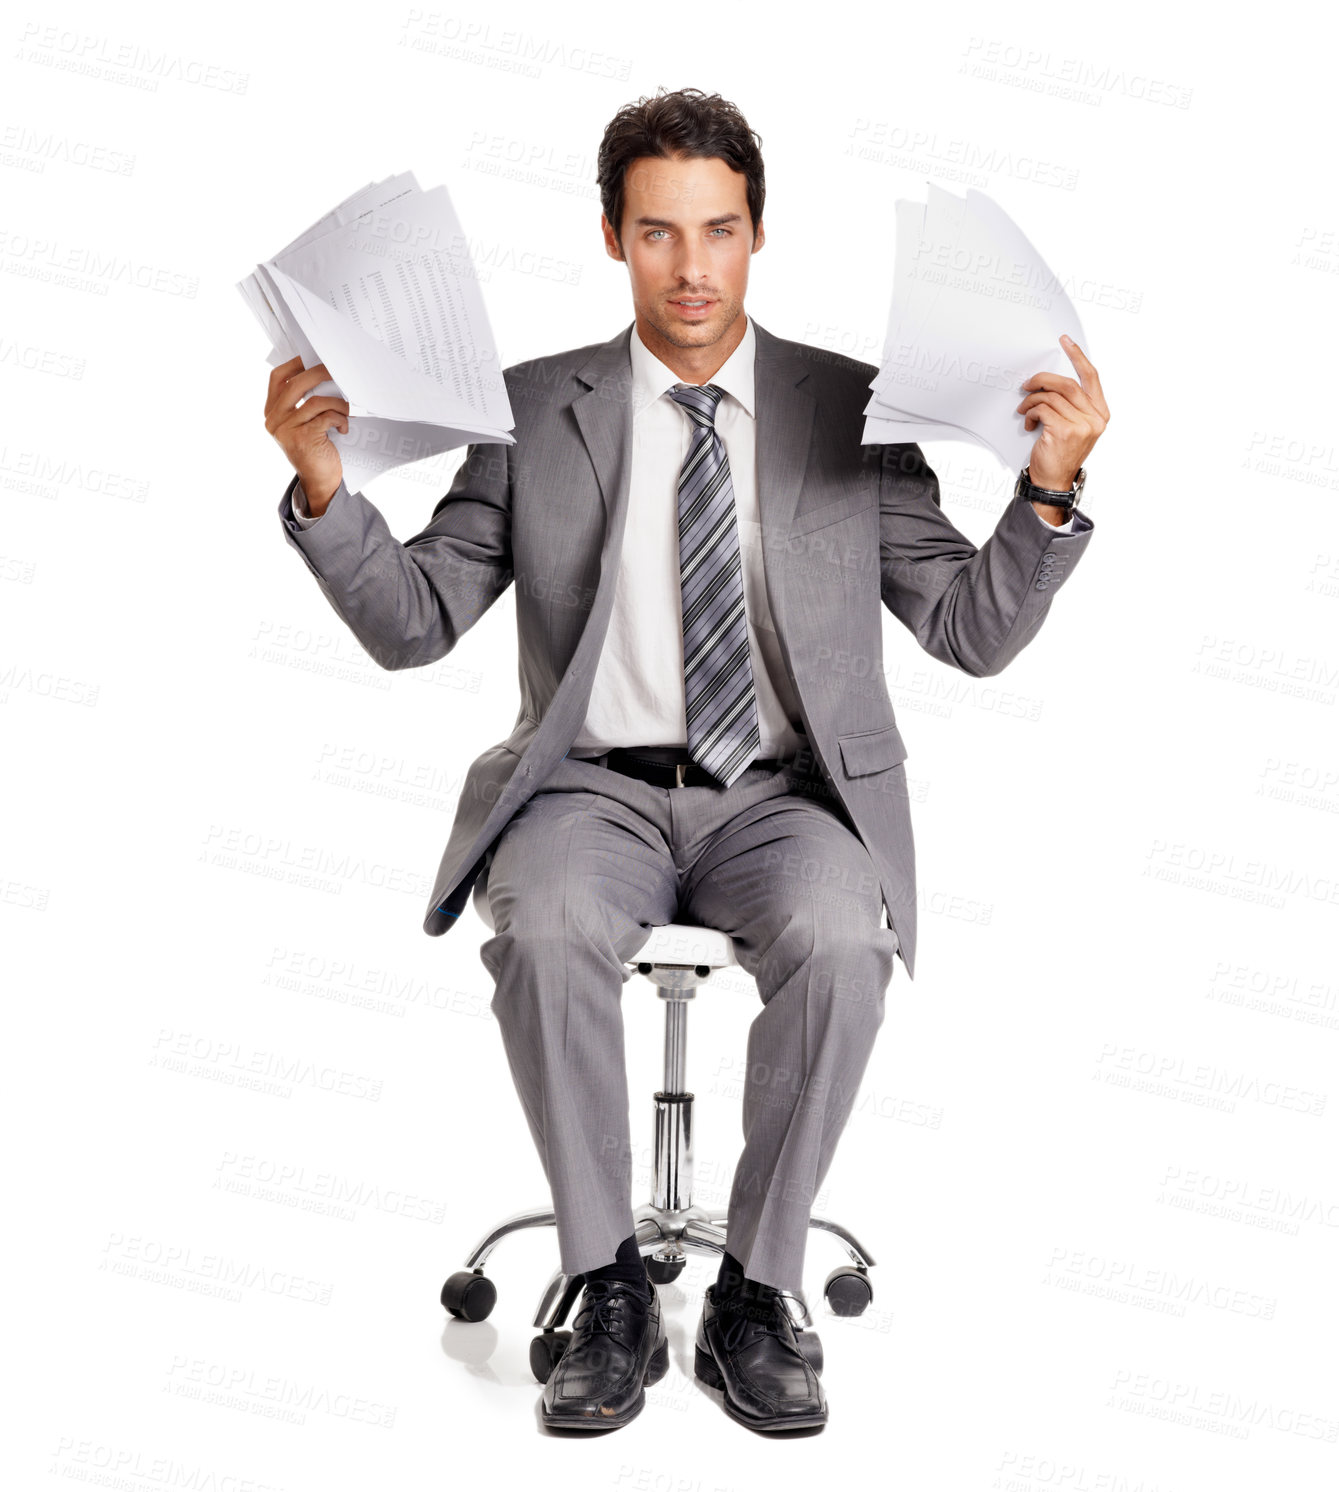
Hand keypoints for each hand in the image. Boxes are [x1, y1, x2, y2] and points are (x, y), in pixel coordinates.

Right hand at [264, 356, 349, 513]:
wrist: (320, 482)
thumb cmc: (316, 448)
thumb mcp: (303, 423)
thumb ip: (303, 401)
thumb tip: (321, 371)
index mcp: (272, 412)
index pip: (277, 378)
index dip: (295, 363)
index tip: (312, 356)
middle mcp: (274, 420)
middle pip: (297, 384)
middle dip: (320, 374)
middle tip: (339, 371)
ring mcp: (287, 430)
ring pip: (317, 401)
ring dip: (339, 403)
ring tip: (349, 409)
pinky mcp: (304, 439)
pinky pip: (327, 417)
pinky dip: (340, 419)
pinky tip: (345, 427)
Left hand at [1015, 334, 1108, 491]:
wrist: (1053, 482)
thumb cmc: (1061, 454)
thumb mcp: (1075, 426)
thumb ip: (1073, 405)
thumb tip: (1052, 383)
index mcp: (1101, 414)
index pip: (1091, 377)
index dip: (1078, 356)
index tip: (1066, 342)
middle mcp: (1095, 419)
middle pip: (1067, 384)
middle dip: (1043, 380)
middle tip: (1028, 384)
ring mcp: (1081, 425)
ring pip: (1052, 396)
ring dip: (1032, 400)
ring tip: (1025, 409)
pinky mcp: (1064, 431)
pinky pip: (1043, 409)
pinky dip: (1031, 412)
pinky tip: (1029, 422)